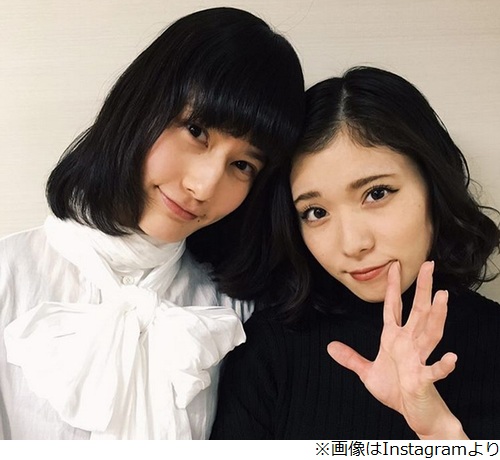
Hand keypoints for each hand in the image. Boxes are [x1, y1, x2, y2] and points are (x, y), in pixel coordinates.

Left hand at [327, 261, 467, 438]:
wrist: (413, 413)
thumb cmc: (395, 389)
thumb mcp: (367, 373)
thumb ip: (351, 358)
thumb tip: (330, 346)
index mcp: (394, 338)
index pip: (393, 307)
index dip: (392, 286)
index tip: (393, 265)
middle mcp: (409, 344)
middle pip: (418, 311)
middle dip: (422, 289)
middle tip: (429, 265)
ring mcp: (418, 360)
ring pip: (430, 334)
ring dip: (437, 317)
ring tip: (442, 297)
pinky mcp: (423, 380)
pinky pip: (434, 371)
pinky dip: (442, 365)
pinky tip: (452, 357)